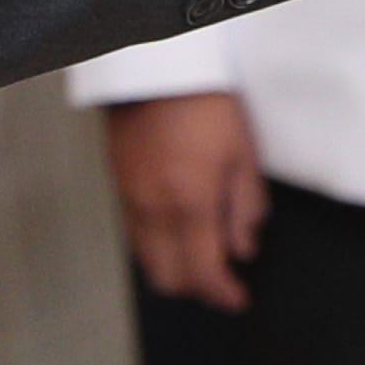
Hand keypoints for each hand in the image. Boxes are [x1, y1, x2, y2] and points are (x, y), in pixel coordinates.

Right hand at [106, 94, 268, 309]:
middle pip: (169, 279)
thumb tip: (245, 249)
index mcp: (190, 203)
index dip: (223, 294)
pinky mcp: (119, 187)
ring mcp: (131, 200)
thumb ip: (246, 207)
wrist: (156, 66)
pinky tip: (179, 230)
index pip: (204, 272)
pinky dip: (158, 246)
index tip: (238, 299)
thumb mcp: (243, 152)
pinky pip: (136, 236)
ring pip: (148, 261)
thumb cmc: (205, 102)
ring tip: (203, 254)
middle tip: (222, 280)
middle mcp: (154, 210)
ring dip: (175, 268)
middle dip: (197, 288)